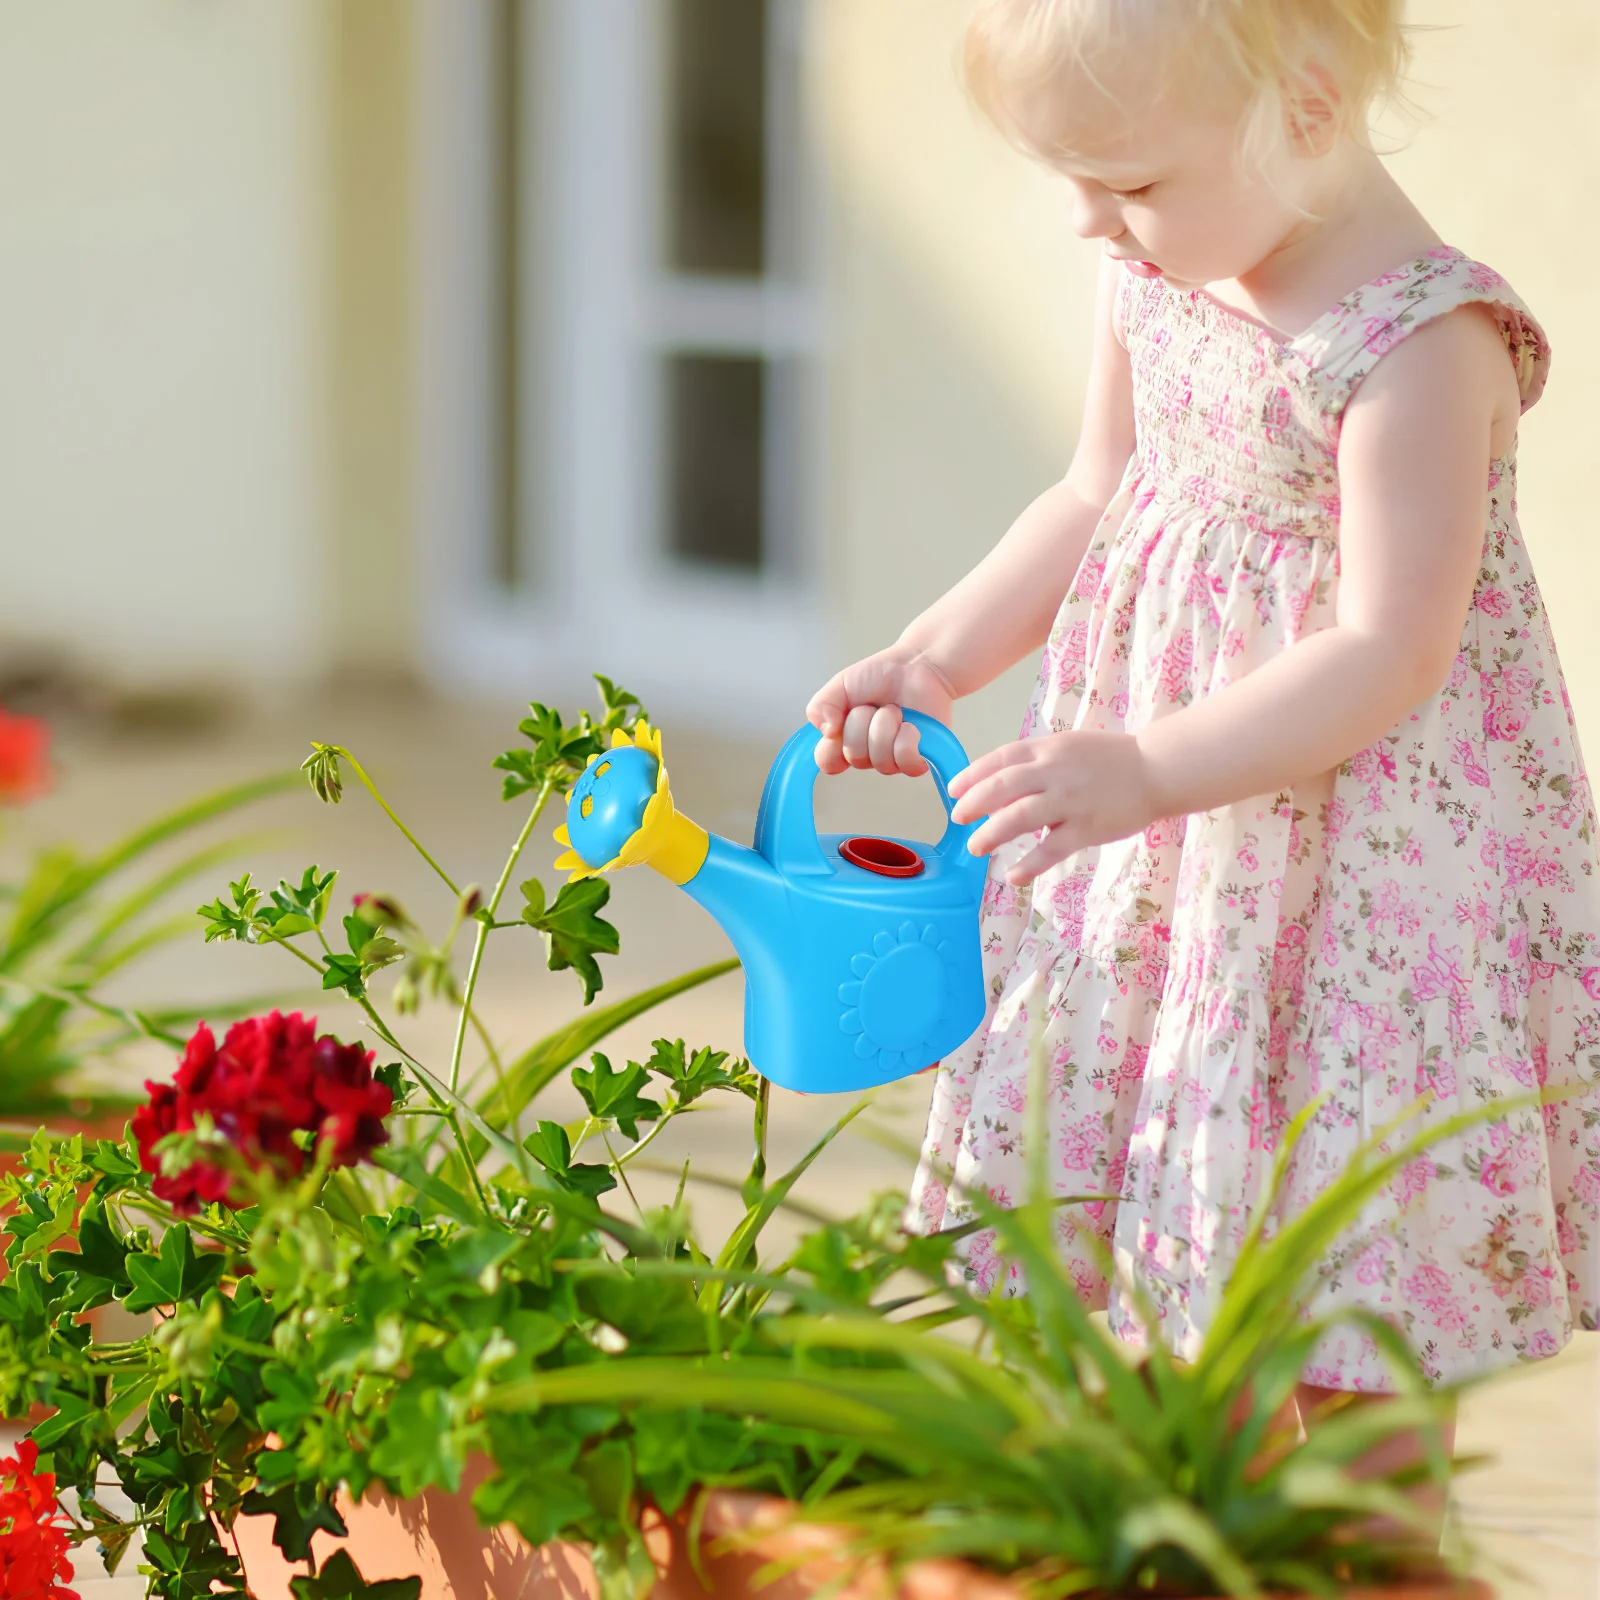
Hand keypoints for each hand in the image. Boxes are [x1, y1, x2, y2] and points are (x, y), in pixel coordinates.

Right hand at [806, 648, 957, 776]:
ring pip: (880, 759)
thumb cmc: (881, 676)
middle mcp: (868, 754)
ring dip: (886, 725)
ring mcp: (893, 759)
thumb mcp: (840, 685)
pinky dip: (906, 738)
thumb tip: (826, 731)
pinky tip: (911, 725)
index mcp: (845, 740)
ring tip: (894, 710)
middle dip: (863, 722)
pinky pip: (906, 762)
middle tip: (874, 706)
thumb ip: (821, 706)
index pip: (827, 762)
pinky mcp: (919, 759)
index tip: (838, 724)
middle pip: (854, 756)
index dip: (831, 747)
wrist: (917, 666)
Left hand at [949, 730, 1160, 884]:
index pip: (1000, 758)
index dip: (972, 775)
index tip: (952, 791)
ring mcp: (1070, 800)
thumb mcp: (1068, 747)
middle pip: (1002, 786)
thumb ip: (1035, 764)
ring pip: (1020, 817)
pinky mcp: (1087, 827)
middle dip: (973, 803)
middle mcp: (1054, 772)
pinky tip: (1013, 876)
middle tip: (957, 819)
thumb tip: (999, 789)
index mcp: (1048, 749)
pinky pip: (1052, 849)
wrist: (1157, 769)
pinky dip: (1030, 864)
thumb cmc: (1110, 759)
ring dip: (993, 833)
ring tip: (976, 847)